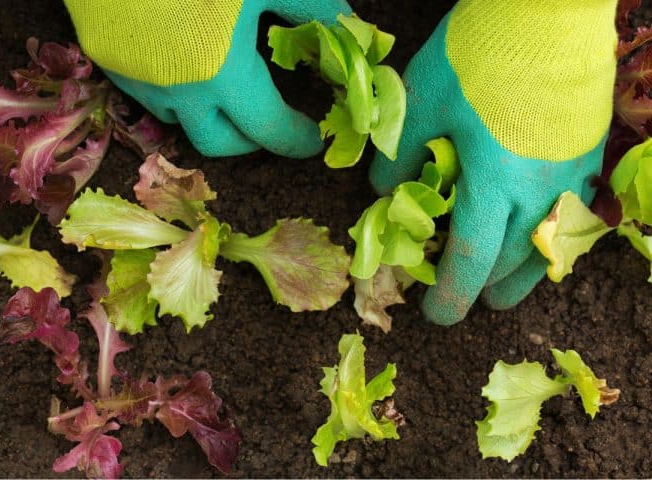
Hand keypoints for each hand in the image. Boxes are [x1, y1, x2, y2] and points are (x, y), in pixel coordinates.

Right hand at [64, 0, 350, 157]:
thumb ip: (313, 8)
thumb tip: (349, 31)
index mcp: (221, 71)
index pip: (268, 129)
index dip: (296, 139)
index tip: (312, 139)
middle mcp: (175, 89)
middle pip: (218, 144)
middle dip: (250, 141)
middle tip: (270, 121)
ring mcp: (135, 78)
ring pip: (179, 121)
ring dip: (208, 115)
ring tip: (224, 86)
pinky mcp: (105, 59)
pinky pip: (146, 92)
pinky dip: (173, 90)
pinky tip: (181, 58)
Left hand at [370, 0, 617, 324]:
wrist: (545, 11)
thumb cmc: (477, 55)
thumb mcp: (420, 103)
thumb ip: (400, 156)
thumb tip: (384, 195)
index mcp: (493, 183)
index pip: (471, 259)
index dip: (451, 295)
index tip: (437, 317)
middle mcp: (538, 191)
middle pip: (511, 261)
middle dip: (484, 286)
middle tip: (466, 296)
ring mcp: (570, 175)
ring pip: (549, 248)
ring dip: (522, 274)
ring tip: (503, 289)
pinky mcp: (587, 154)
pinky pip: (571, 216)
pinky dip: (548, 238)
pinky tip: (536, 235)